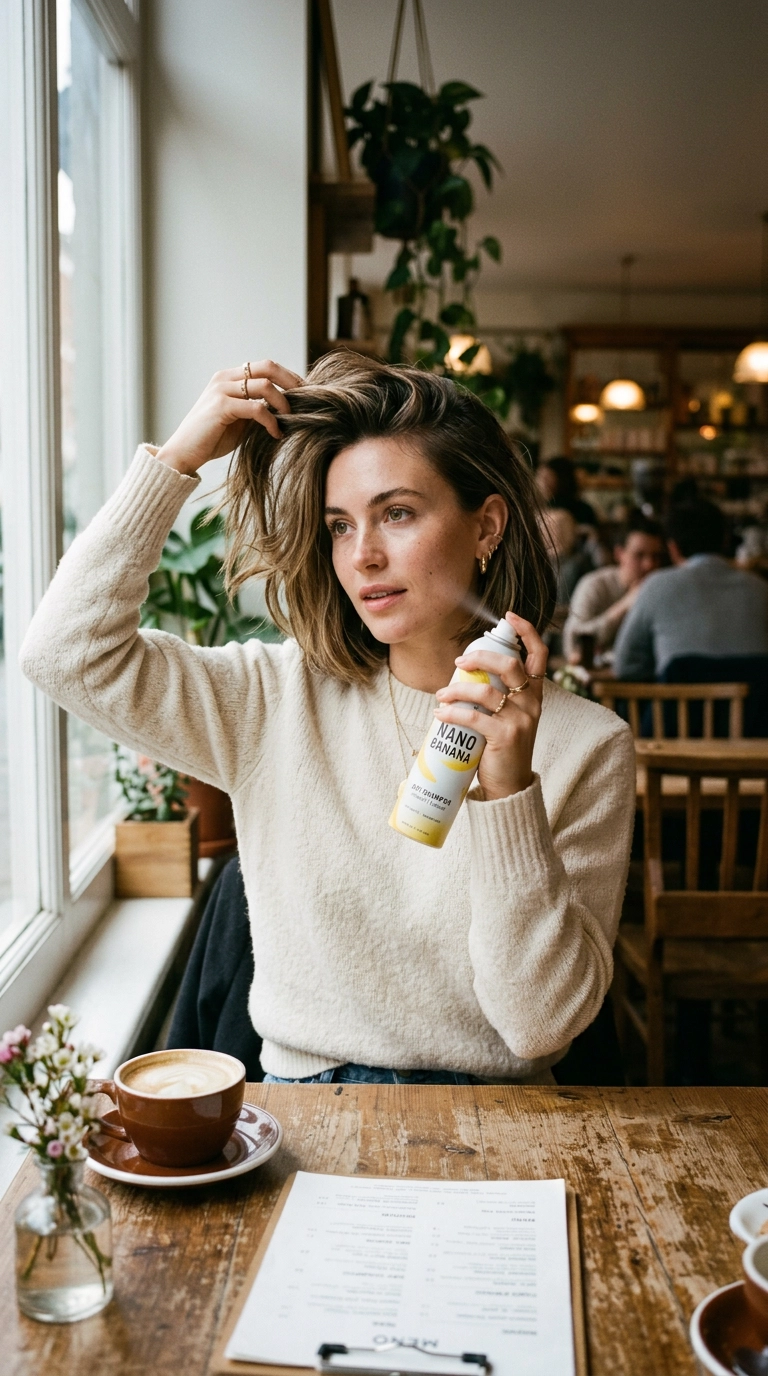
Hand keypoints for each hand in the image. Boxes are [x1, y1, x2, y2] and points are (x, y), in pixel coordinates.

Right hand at [156, 360, 302, 475]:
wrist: (183, 453)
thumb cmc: (212, 439)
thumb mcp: (241, 419)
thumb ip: (259, 408)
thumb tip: (289, 407)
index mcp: (230, 377)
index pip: (266, 366)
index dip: (289, 378)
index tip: (305, 394)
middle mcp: (225, 378)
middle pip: (268, 366)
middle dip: (292, 382)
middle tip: (308, 399)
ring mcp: (222, 390)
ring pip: (265, 386)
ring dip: (283, 403)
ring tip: (290, 420)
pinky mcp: (221, 406)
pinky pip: (257, 408)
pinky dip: (271, 421)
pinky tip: (276, 434)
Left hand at [434, 612, 546, 800]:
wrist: (510, 785)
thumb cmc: (502, 746)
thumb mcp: (509, 715)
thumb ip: (497, 694)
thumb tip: (464, 673)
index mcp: (535, 693)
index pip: (538, 653)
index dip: (527, 631)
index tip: (508, 616)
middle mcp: (532, 703)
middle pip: (509, 665)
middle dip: (481, 658)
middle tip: (459, 662)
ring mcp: (521, 720)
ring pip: (486, 691)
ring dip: (458, 689)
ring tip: (441, 694)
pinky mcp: (506, 737)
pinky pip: (475, 717)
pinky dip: (453, 713)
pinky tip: (440, 713)